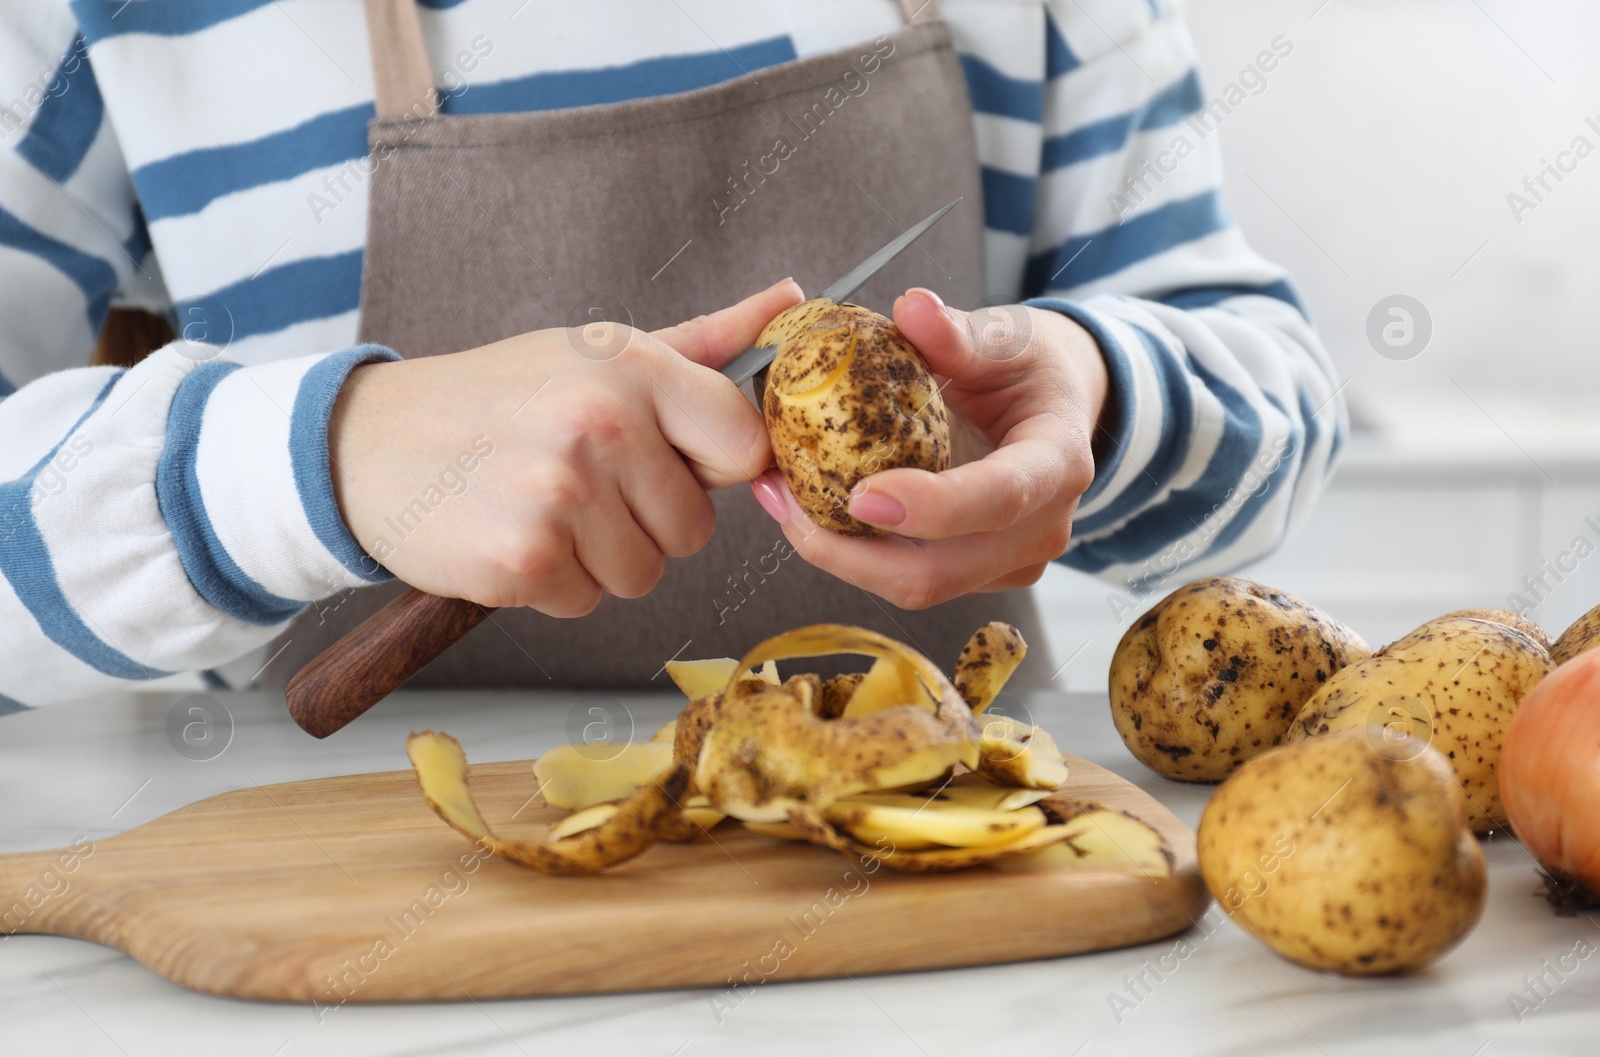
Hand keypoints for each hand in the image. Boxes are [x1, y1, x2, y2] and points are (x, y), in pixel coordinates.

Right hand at [330, 278, 803, 613]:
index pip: (744, 444)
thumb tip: (795, 298)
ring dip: (598, 558)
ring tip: (543, 508)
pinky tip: (513, 535)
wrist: (369, 443)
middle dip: (646, 521)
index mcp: (633, 368)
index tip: (667, 459)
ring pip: (643, 574)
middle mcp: (602, 426)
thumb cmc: (501, 396)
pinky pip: (585, 603)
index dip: (709, 466)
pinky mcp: (523, 561)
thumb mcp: (599, 353)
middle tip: (580, 482)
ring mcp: (561, 496)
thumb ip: (705, 342)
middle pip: (695, 529)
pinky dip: (551, 586)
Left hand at [751, 287, 1108, 609]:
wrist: (1058, 407)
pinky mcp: (975, 574)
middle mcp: (1040, 528)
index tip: (859, 494)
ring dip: (838, 554)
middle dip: (850, 552)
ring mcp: (1008, 562)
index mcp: (1057, 464)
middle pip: (940, 572)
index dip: (931, 507)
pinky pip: (905, 576)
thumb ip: (958, 332)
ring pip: (913, 585)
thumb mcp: (1006, 336)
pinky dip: (851, 551)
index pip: (999, 499)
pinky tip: (805, 506)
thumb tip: (912, 308)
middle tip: (782, 497)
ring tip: (777, 496)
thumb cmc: (1031, 368)